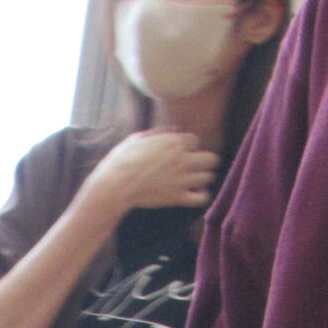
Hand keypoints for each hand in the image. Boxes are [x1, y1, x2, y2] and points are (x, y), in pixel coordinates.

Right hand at [90, 127, 221, 219]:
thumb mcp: (139, 138)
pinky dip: (201, 196)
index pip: (196, 140)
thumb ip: (160, 132)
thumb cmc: (123, 160)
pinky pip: (203, 198)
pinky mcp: (178, 197)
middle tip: (195, 167)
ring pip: (209, 177)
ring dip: (203, 179)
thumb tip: (175, 129)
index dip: (189, 147)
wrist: (116, 184)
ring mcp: (183, 179)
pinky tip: (193, 194)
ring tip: (194, 182)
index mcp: (175, 142)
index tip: (180, 153)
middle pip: (211, 158)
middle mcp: (183, 159)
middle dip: (205, 162)